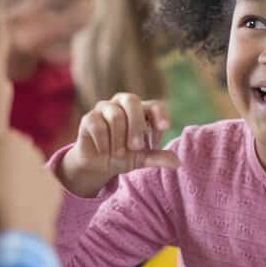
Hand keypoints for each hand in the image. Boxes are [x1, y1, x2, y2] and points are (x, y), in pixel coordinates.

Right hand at [0, 131, 61, 241]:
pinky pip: (34, 190)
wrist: (23, 221)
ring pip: (20, 174)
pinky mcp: (54, 187)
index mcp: (8, 139)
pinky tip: (16, 209)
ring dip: (10, 183)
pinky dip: (26, 197)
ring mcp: (45, 168)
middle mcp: (31, 148)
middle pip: (4, 159)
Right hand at [58, 94, 179, 196]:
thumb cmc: (124, 156)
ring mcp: (104, 109)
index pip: (154, 104)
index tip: (165, 127)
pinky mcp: (88, 118)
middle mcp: (122, 104)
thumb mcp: (142, 158)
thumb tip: (177, 163)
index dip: (160, 114)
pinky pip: (98, 126)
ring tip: (119, 154)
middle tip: (137, 147)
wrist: (97, 165)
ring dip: (119, 139)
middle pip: (132, 101)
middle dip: (136, 124)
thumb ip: (158, 158)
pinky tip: (105, 152)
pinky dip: (104, 142)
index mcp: (141, 110)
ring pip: (115, 115)